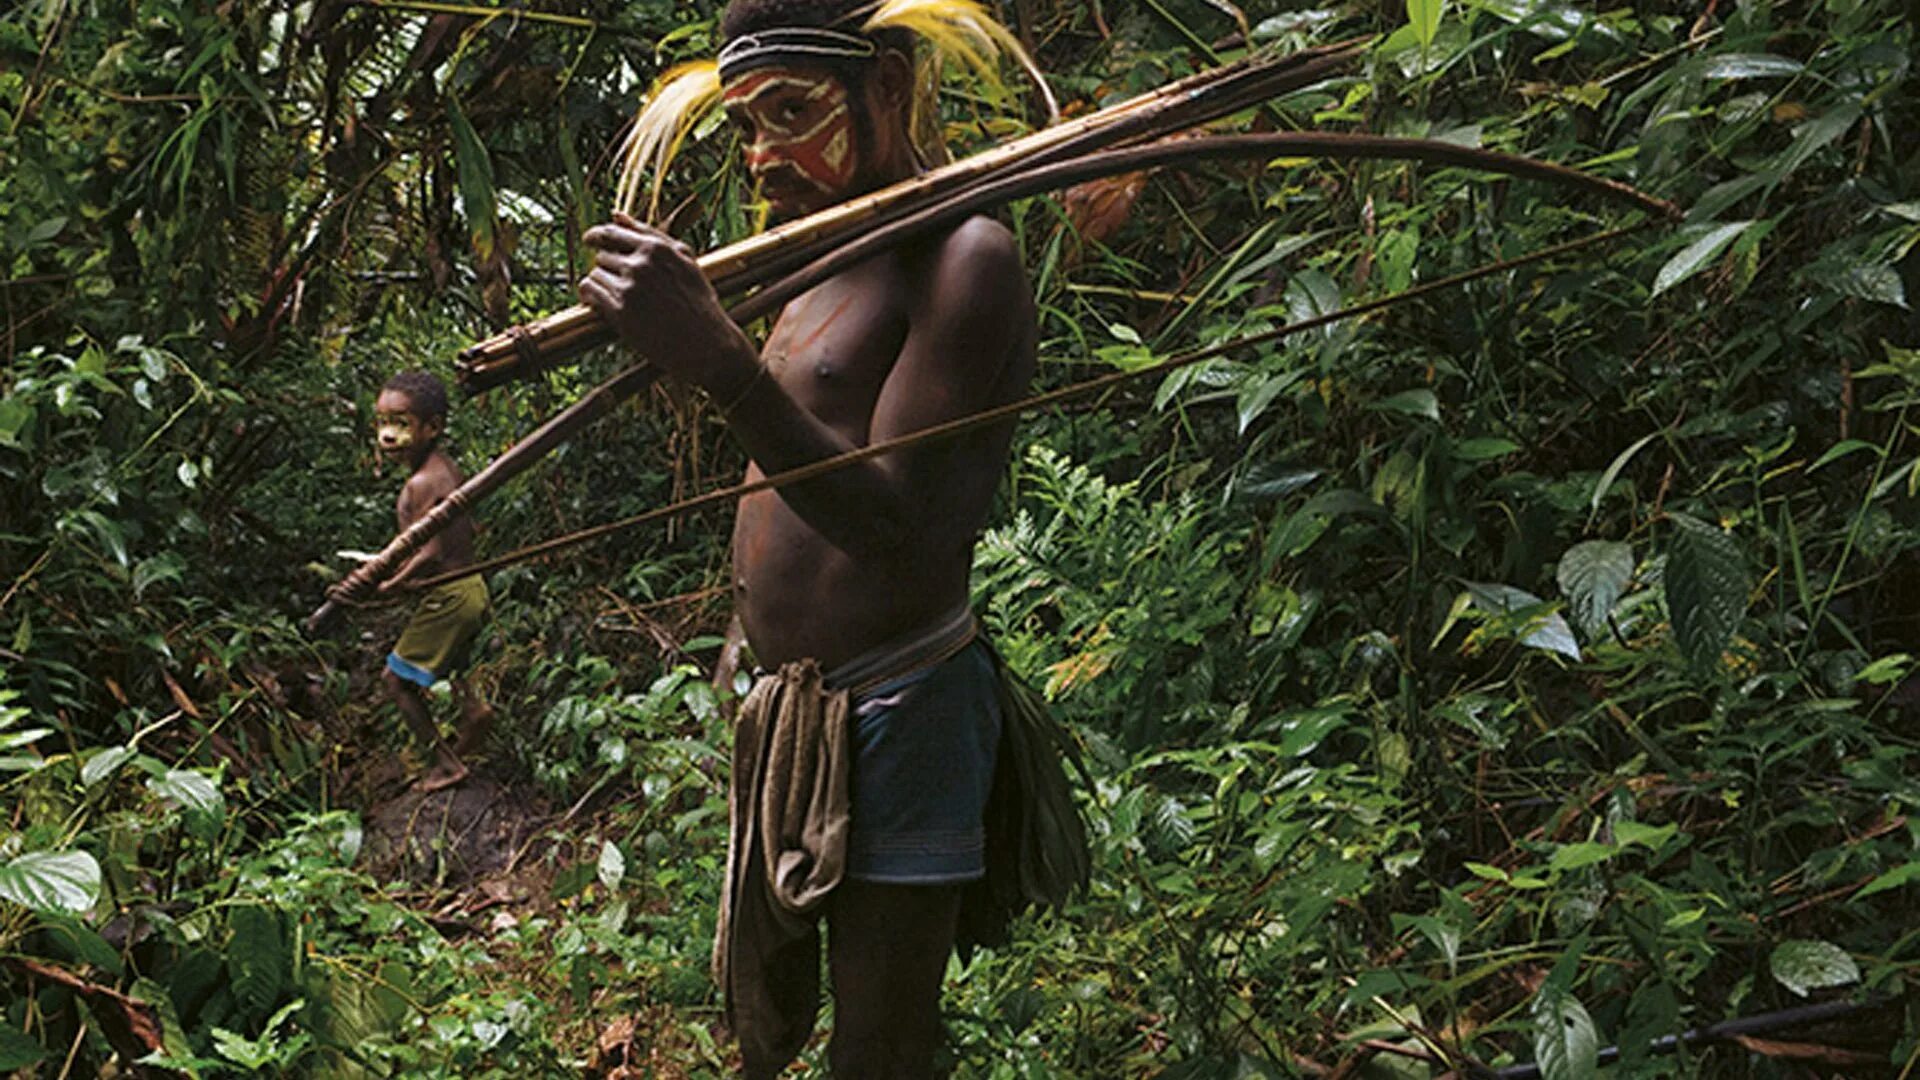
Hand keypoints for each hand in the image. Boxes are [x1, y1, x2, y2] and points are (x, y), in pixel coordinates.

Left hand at [579, 213, 756, 393]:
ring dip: (601, 285)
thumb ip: (649, 234)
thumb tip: (615, 214)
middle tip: (624, 285)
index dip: (596, 236)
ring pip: (594, 275)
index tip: (590, 241)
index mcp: (656, 248)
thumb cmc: (698, 301)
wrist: (706, 344)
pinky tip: (601, 305)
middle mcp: (640, 264)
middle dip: (608, 268)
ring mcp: (629, 288)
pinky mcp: (620, 312)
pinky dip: (591, 298)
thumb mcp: (684, 260)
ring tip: (620, 299)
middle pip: (601, 256)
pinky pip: (590, 294)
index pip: (610, 232)